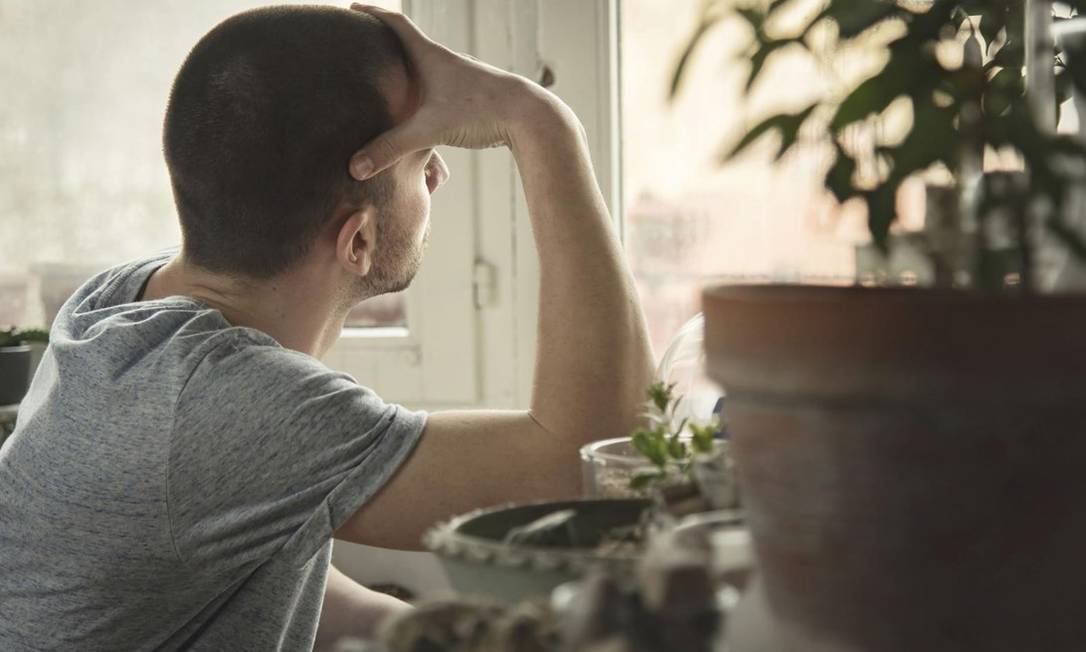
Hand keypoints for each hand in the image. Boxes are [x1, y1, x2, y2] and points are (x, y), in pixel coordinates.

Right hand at [348, 3, 542, 179]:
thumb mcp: (430, 130)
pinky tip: (421, 108)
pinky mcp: (472, 97)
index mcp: (431, 57)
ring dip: (406, 67)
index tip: (351, 9)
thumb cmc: (482, 112)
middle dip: (384, 41)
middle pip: (408, 43)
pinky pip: (439, 87)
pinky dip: (424, 90)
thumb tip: (355, 169)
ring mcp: (460, 79)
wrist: (530, 117)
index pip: (396, 25)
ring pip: (426, 67)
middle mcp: (446, 62)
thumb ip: (391, 148)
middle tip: (360, 43)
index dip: (372, 15)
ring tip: (386, 77)